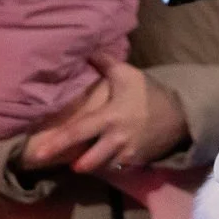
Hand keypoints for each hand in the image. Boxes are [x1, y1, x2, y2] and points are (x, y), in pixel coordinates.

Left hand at [28, 58, 188, 174]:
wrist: (180, 114)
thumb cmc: (148, 93)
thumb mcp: (126, 74)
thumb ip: (103, 63)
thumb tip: (84, 50)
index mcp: (109, 118)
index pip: (77, 132)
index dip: (57, 143)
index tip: (38, 153)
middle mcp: (115, 140)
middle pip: (87, 161)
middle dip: (74, 164)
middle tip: (61, 162)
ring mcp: (127, 155)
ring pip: (101, 167)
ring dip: (90, 164)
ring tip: (82, 159)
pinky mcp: (136, 163)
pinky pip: (116, 168)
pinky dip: (107, 165)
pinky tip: (104, 158)